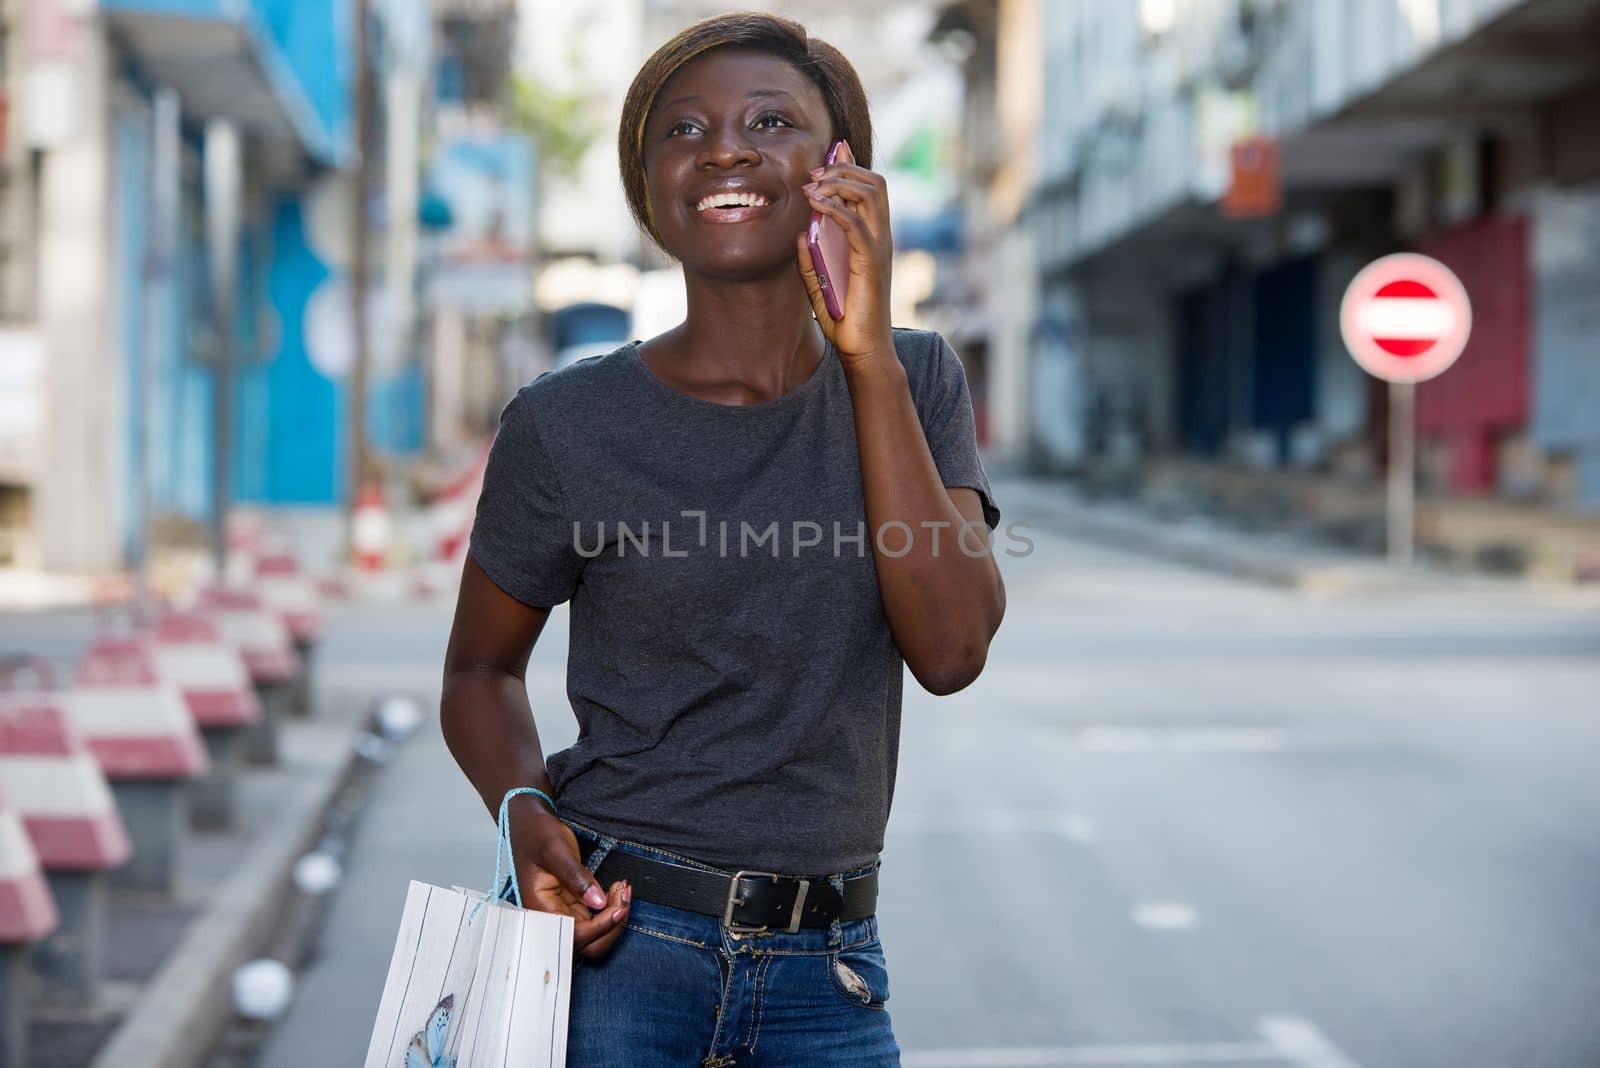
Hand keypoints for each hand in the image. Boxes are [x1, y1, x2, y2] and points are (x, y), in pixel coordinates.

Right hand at [506, 799, 629, 960]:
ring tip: (623, 888)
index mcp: (538, 908)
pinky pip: (595, 918)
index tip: (620, 907)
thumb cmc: (536, 832)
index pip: (573, 935)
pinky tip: (617, 888)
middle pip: (587, 944)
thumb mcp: (556, 848)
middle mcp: (549, 917)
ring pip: (594, 934)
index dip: (600, 927)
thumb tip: (598, 903)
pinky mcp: (571, 905)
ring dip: (615, 916)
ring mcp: (562, 912)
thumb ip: (577, 877)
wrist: (528, 821)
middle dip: (612, 925)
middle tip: (625, 894)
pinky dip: (611, 908)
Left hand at [795, 140, 895, 370]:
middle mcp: (881, 238)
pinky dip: (834, 206)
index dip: (852, 166)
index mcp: (873, 239)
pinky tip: (814, 204)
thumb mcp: (821, 283)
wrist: (862, 351)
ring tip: (813, 184)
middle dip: (844, 168)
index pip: (871, 189)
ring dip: (839, 181)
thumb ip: (811, 258)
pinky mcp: (871, 262)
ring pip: (870, 193)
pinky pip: (855, 222)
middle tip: (814, 172)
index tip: (829, 153)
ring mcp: (879, 248)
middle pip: (875, 182)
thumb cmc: (845, 321)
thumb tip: (801, 232)